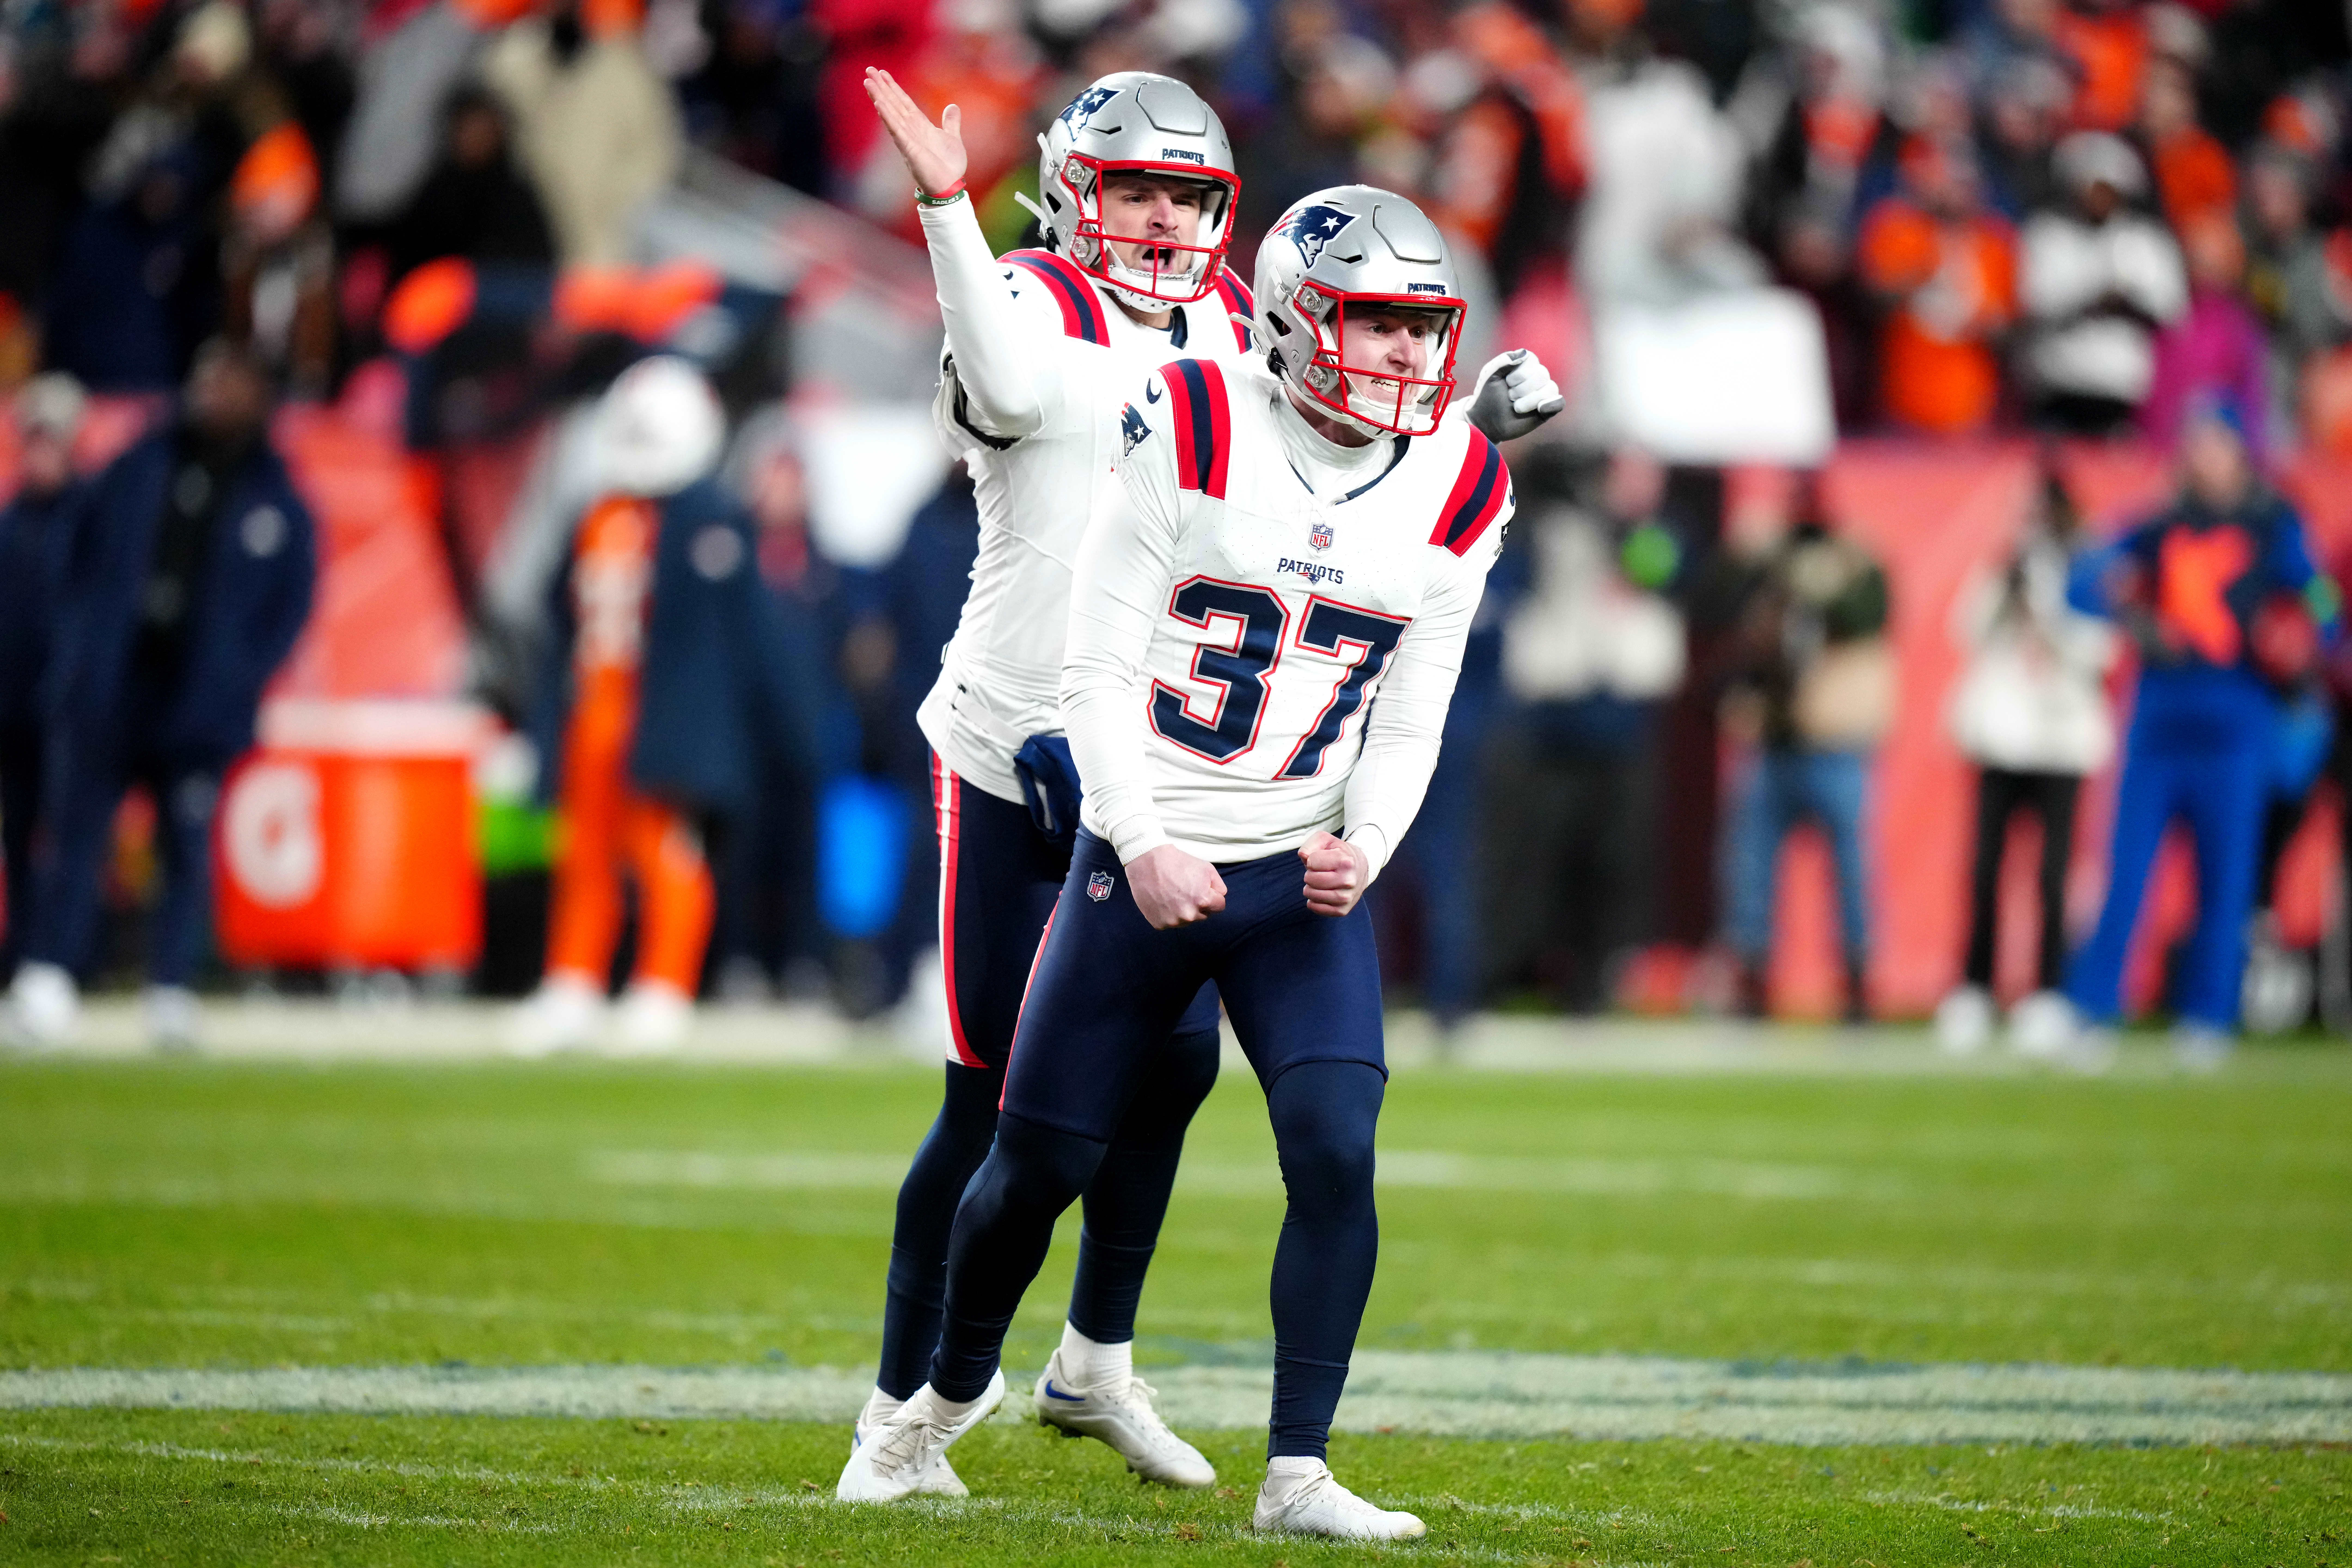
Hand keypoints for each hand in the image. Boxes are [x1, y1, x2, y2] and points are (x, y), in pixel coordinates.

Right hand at [863, 66, 966, 198]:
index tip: (883, 73)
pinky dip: (888, 116)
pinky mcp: (909, 149)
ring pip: (891, 113)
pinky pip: (896, 130)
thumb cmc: (949, 167)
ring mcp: (907, 139)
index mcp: (920, 126)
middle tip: (868, 69)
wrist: (949, 187)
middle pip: (893, 103)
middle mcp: (910, 130)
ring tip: (868, 82)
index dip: (894, 87)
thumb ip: (950, 123)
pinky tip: (879, 103)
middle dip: (882, 87)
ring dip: (879, 97)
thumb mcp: (952, 138)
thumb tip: (952, 106)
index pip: (904, 102)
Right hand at [1128, 845, 1226, 929]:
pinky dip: (1169, 914)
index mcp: (1203, 901)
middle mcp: (1189, 915)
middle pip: (1203, 915)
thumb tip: (1220, 897)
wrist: (1146, 862)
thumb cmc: (1177, 862)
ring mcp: (1173, 921)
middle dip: (1198, 905)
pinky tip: (1163, 901)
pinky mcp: (1159, 924)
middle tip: (1185, 890)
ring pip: (1187, 921)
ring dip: (1184, 911)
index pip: (1219, 907)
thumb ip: (1219, 886)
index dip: (1212, 896)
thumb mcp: (1206, 868)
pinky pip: (1171, 923)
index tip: (1202, 889)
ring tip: (1173, 894)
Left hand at [1298, 830, 1369, 917]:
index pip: (1311, 862)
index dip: (1312, 859)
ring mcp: (1346, 898)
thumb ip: (1311, 844)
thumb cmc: (1339, 853)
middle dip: (1310, 874)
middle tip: (1320, 872)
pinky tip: (1320, 893)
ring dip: (1310, 888)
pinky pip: (1316, 908)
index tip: (1321, 859)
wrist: (1360, 868)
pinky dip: (1313, 901)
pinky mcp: (1342, 910)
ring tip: (1320, 882)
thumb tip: (1304, 856)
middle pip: (1310, 879)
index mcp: (1346, 862)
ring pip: (1311, 895)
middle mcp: (1348, 881)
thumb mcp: (1326, 840)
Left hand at [1463, 348, 1564, 443]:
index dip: (1519, 374)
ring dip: (1530, 400)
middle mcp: (1536, 377)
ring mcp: (1543, 392)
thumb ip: (1503, 361)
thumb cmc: (1488, 397)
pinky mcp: (1547, 409)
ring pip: (1550, 388)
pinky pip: (1559, 403)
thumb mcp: (1490, 376)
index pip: (1532, 360)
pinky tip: (1540, 409)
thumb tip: (1523, 353)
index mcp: (1524, 365)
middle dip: (1522, 388)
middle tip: (1510, 397)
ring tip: (1516, 407)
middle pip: (1542, 375)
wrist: (1486, 421)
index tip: (1506, 382)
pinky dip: (1551, 405)